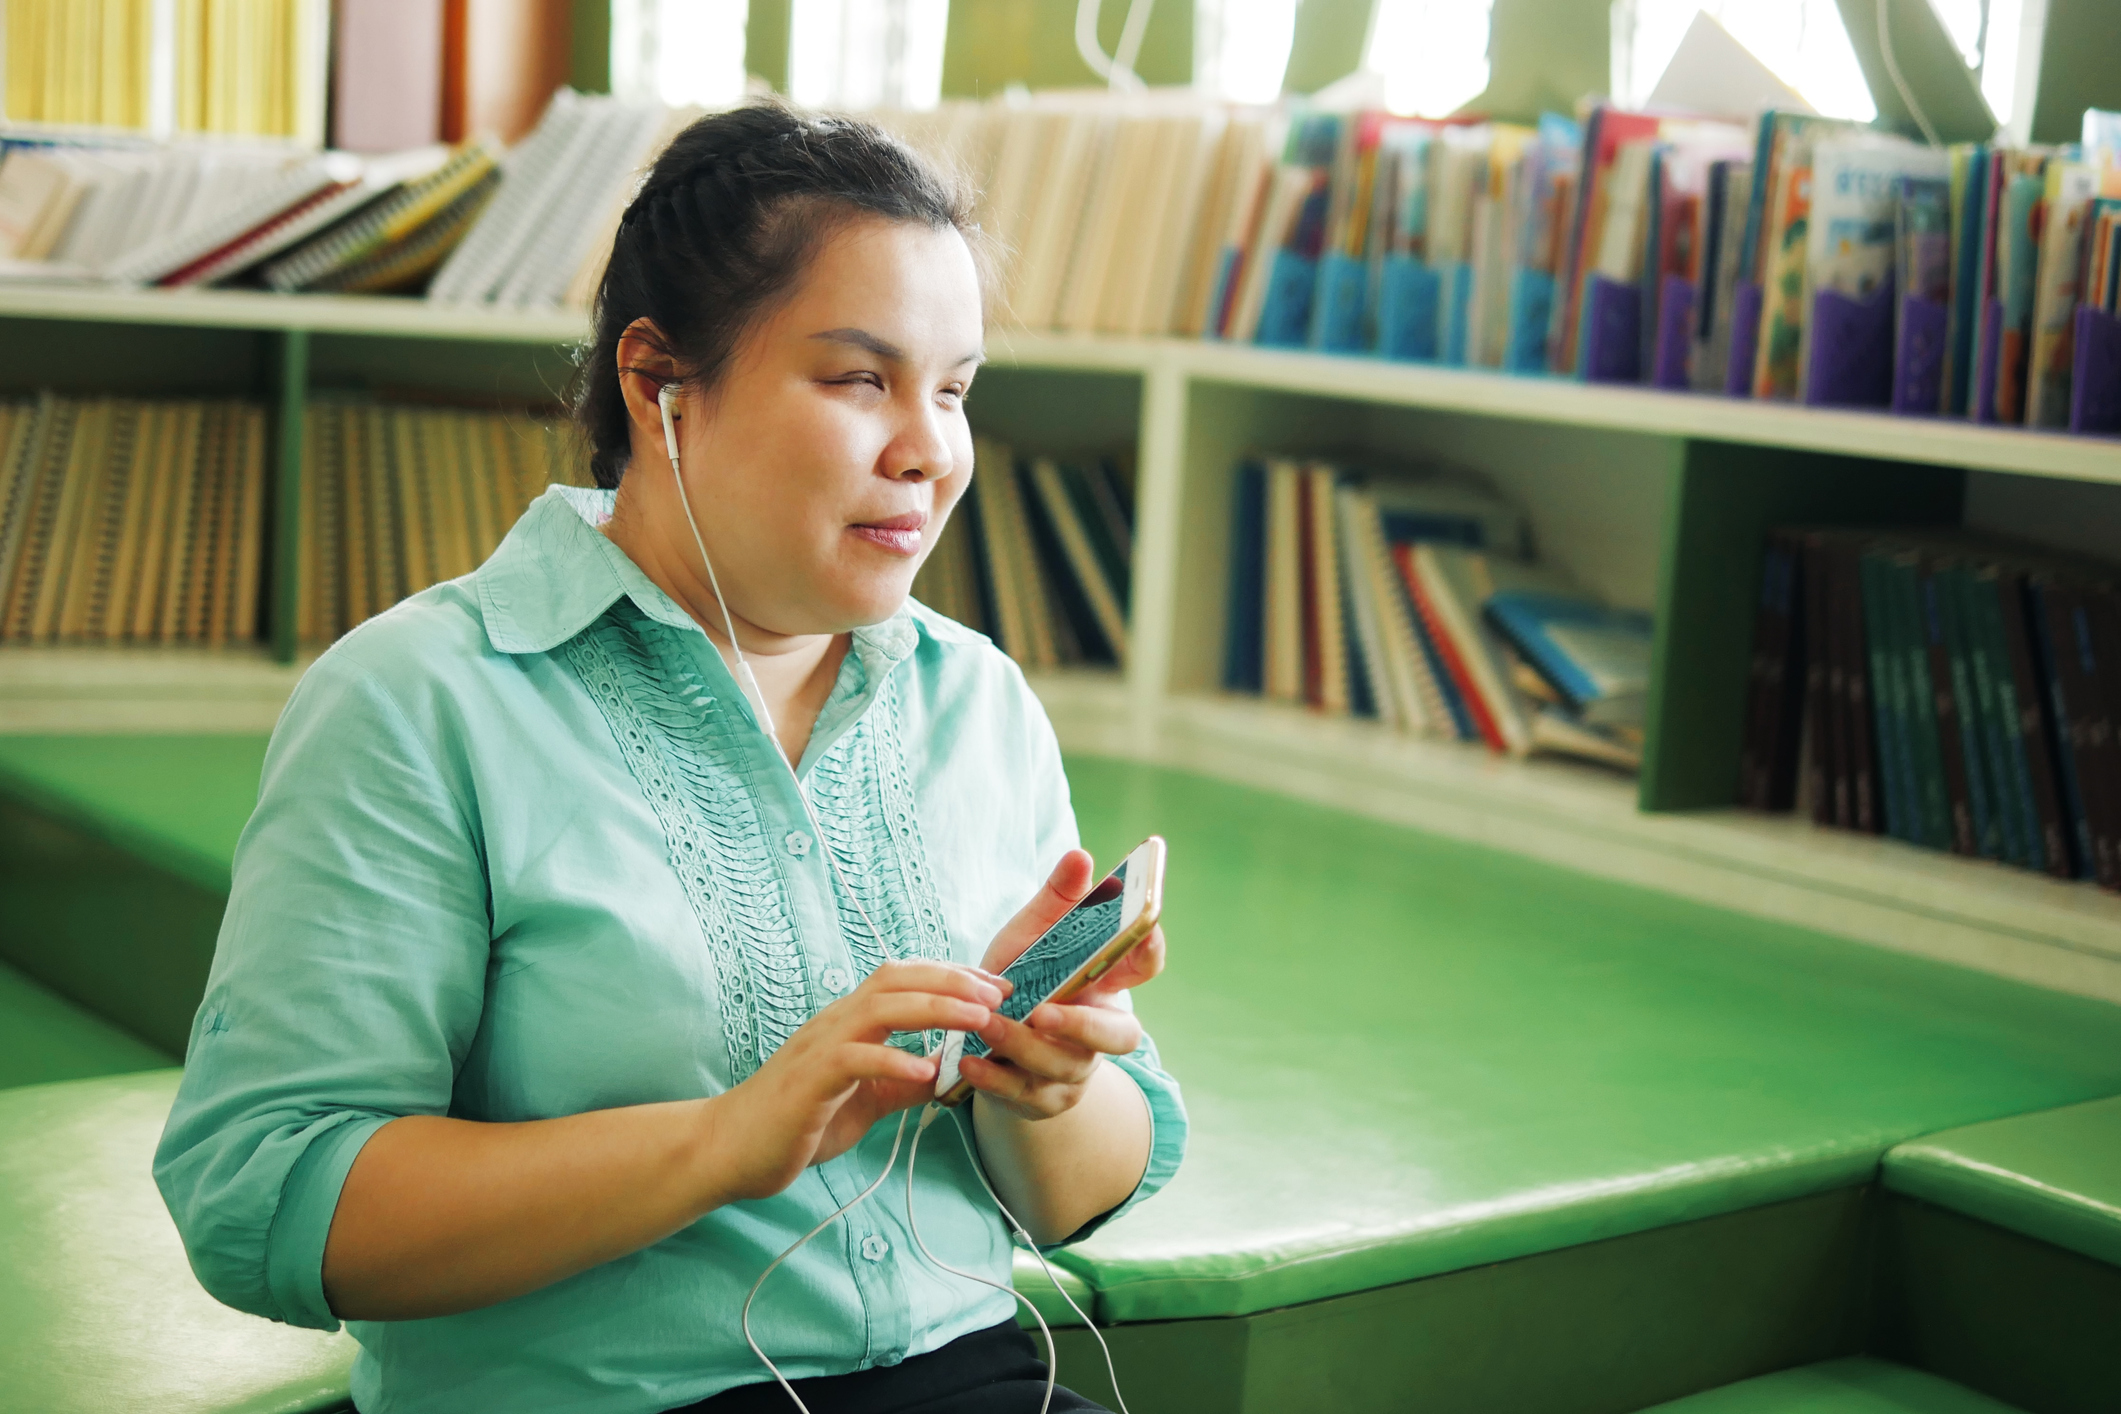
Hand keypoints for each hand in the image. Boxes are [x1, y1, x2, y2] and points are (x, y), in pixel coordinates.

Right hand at [707, 960, 1008, 1200]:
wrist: (732, 1148)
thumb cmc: (797, 1121)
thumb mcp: (864, 1100)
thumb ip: (902, 1083)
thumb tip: (948, 1075)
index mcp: (850, 1022)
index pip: (904, 979)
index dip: (950, 975)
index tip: (993, 985)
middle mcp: (836, 1022)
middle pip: (897, 980)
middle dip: (952, 981)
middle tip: (997, 993)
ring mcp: (820, 1047)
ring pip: (881, 1009)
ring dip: (934, 1009)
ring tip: (977, 1019)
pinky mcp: (810, 1080)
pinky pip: (854, 1059)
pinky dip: (892, 1061)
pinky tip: (926, 1071)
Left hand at [964, 850, 1166, 1120]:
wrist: (982, 1041)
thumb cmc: (1017, 980)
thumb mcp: (1032, 937)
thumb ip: (1056, 901)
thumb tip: (1080, 855)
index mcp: (1106, 984)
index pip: (1145, 965)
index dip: (1150, 949)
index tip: (1145, 927)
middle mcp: (1099, 1030)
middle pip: (1120, 1036)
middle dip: (1084, 1027)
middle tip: (1045, 1012)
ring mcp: (1074, 1069)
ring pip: (1064, 1066)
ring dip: (1024, 1047)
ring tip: (987, 1025)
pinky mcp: (1042, 1099)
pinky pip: (1026, 1095)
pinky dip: (997, 1079)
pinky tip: (971, 1061)